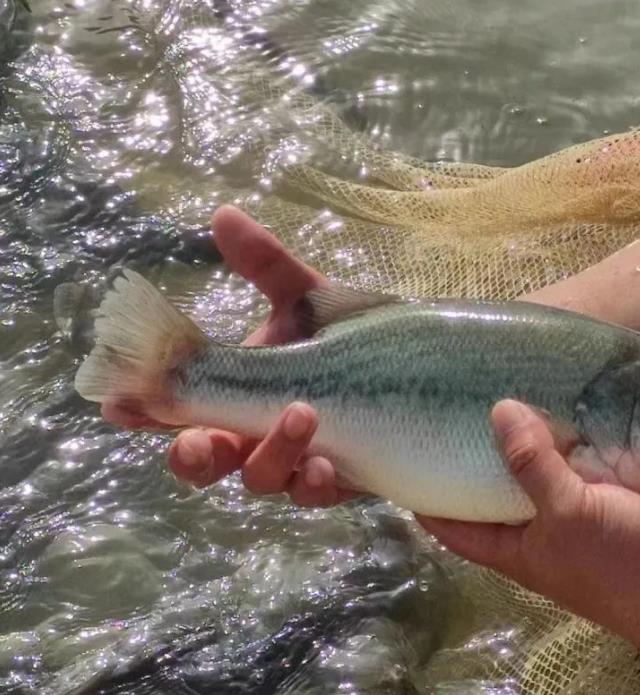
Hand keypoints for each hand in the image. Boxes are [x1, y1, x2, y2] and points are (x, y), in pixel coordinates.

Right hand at [102, 206, 355, 505]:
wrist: (414, 371)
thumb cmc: (347, 336)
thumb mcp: (306, 299)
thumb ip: (265, 265)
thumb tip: (224, 214)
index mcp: (237, 393)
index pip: (181, 408)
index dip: (147, 412)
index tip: (120, 405)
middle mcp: (256, 434)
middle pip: (207, 463)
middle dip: (195, 455)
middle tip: (197, 441)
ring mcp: (295, 462)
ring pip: (264, 479)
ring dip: (274, 452)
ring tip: (302, 414)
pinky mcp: (339, 481)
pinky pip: (316, 493)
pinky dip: (315, 481)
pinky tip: (326, 464)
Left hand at [416, 399, 639, 659]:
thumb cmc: (618, 561)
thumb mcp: (568, 511)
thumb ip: (532, 463)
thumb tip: (499, 409)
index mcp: (514, 549)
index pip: (452, 525)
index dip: (426, 496)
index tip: (407, 453)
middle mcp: (538, 534)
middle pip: (495, 492)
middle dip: (480, 454)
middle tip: (460, 404)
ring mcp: (576, 516)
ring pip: (542, 474)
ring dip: (533, 442)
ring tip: (511, 392)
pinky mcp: (611, 499)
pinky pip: (583, 465)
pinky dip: (575, 440)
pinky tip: (567, 405)